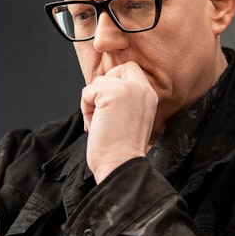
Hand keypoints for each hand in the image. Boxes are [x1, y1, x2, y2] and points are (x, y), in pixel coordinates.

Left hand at [80, 62, 158, 183]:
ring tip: (100, 124)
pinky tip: (94, 126)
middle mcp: (143, 89)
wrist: (121, 165)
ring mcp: (128, 90)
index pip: (131, 70)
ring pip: (98, 83)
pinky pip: (87, 92)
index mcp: (149, 96)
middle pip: (116, 70)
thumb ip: (123, 100)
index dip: (114, 82)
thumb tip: (100, 90)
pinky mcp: (112, 95)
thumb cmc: (121, 150)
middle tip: (102, 112)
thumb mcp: (129, 118)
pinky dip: (85, 110)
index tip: (108, 106)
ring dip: (91, 104)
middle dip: (102, 89)